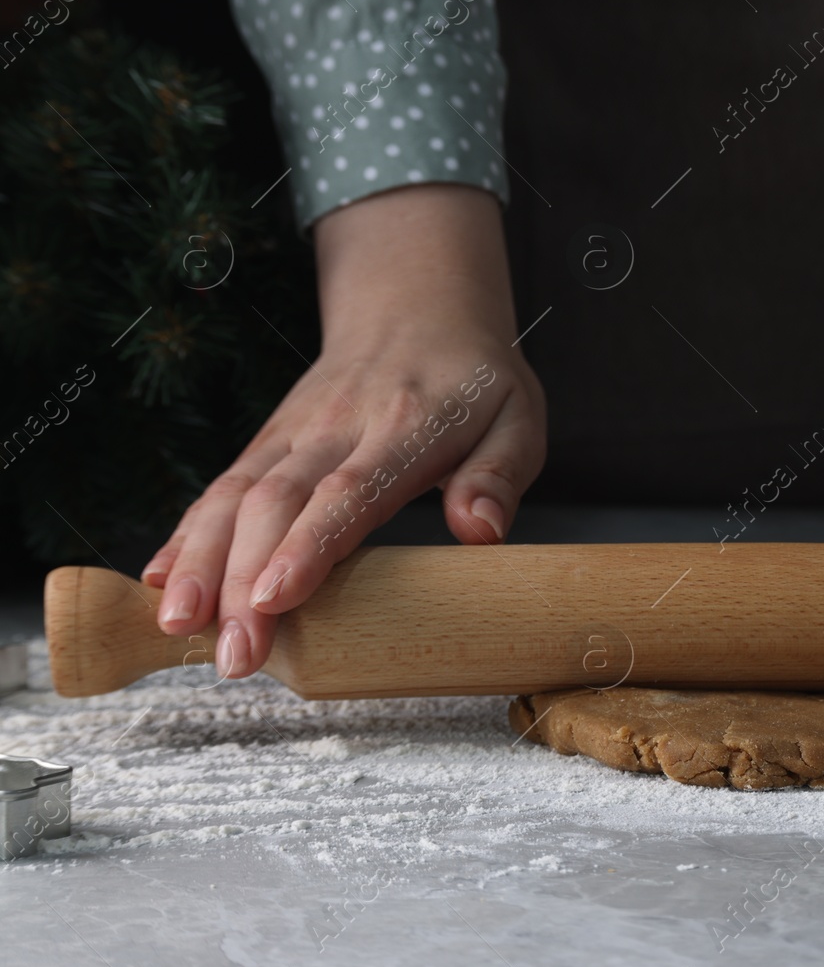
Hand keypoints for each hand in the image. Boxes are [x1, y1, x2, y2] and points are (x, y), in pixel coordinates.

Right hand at [139, 184, 546, 678]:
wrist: (419, 309)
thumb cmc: (476, 381)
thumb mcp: (518, 420)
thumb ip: (499, 475)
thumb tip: (479, 530)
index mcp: (405, 427)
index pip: (350, 490)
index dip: (309, 545)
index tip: (277, 598)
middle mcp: (336, 427)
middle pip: (277, 503)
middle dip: (244, 582)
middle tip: (234, 657)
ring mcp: (294, 432)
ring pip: (235, 495)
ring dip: (202, 562)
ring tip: (177, 625)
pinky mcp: (269, 440)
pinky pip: (221, 486)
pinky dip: (188, 533)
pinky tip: (161, 581)